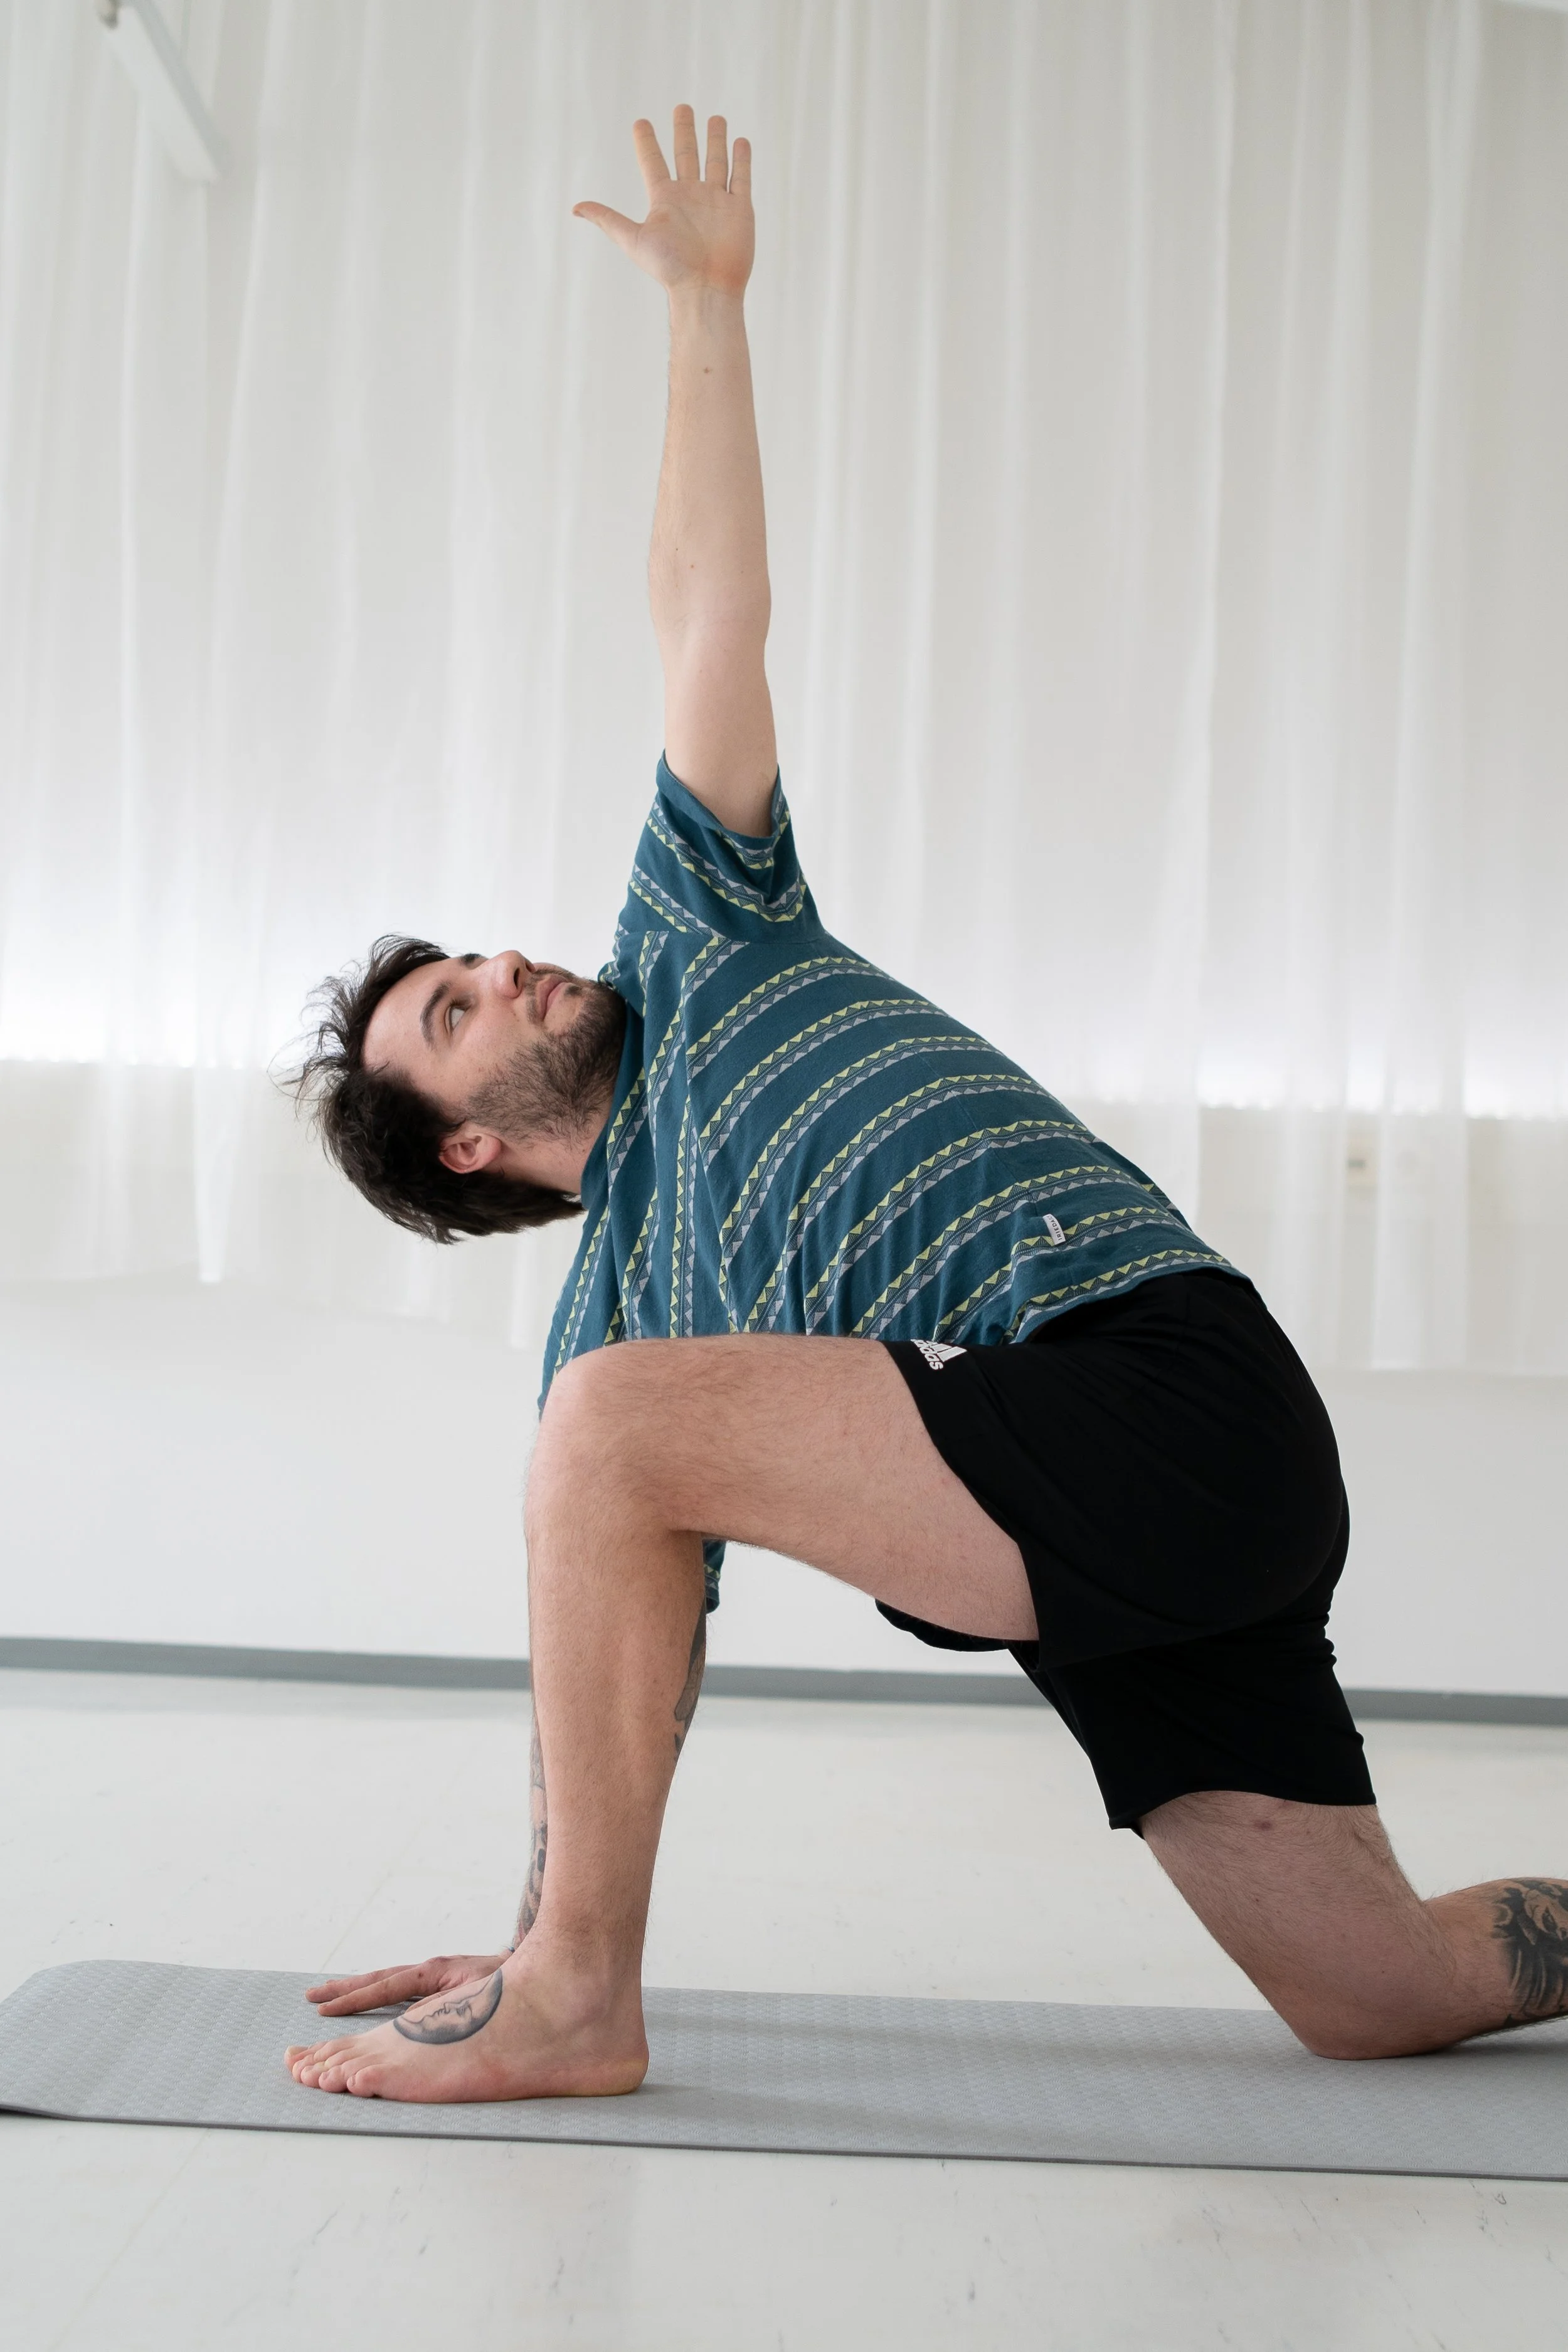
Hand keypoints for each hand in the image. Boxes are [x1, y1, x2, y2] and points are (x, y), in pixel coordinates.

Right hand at [304, 1952, 511, 2017]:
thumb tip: (433, 2008)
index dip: (356, 1997)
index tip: (324, 2008)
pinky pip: (398, 1990)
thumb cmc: (513, 1979)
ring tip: (324, 1998)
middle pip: (379, 1979)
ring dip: (355, 1991)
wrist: (536, 1965)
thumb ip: (461, 1996)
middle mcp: (429, 1972)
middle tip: (312, 1997)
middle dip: (345, 1989)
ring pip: (385, 1983)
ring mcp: (431, 1978)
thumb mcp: (485, 1985)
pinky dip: (374, 1995)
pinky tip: (360, 2005)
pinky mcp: (437, 1984)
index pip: (388, 1984)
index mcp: (436, 1971)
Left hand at [575, 106, 752, 296]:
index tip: (640, 123)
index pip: (653, 162)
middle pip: (687, 154)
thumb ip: (608, 219)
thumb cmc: (670, 268)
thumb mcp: (632, 240)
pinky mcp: (739, 209)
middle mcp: (691, 196)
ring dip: (715, 139)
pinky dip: (741, 159)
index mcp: (665, 200)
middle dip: (685, 131)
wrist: (706, 289)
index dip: (646, 142)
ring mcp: (716, 201)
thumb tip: (575, 208)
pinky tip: (740, 141)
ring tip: (715, 118)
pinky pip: (740, 178)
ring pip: (716, 161)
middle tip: (682, 108)